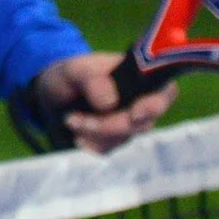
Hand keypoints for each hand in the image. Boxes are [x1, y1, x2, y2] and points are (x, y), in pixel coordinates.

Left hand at [35, 52, 174, 152]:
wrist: (52, 95)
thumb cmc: (69, 76)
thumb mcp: (73, 69)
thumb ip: (90, 78)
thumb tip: (109, 102)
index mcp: (138, 76)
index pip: (166, 91)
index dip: (156, 104)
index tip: (134, 114)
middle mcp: (141, 100)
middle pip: (143, 122)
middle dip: (108, 124)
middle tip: (74, 118)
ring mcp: (131, 122)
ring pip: (125, 137)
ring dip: (94, 133)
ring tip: (70, 119)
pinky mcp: (117, 138)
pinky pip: (110, 149)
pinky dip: (91, 143)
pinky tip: (76, 135)